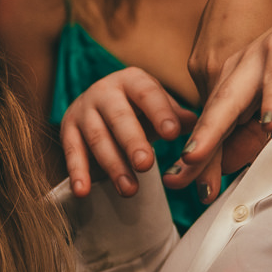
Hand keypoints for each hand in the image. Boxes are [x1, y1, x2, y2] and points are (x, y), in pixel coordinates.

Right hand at [61, 68, 194, 198]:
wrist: (101, 104)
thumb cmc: (140, 109)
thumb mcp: (160, 108)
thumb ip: (178, 118)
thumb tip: (203, 129)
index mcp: (133, 80)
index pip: (148, 94)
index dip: (160, 113)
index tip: (173, 134)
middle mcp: (105, 91)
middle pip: (119, 117)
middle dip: (132, 142)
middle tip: (146, 164)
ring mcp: (84, 109)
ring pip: (97, 138)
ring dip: (113, 165)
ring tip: (129, 190)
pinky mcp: (68, 128)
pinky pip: (71, 151)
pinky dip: (77, 172)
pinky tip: (83, 191)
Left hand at [168, 0, 271, 193]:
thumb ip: (255, 133)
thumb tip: (226, 164)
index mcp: (235, 82)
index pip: (214, 125)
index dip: (201, 157)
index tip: (182, 186)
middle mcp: (240, 67)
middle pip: (214, 111)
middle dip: (195, 146)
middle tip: (176, 176)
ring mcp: (261, 54)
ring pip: (234, 93)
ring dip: (215, 125)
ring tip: (198, 155)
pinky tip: (269, 122)